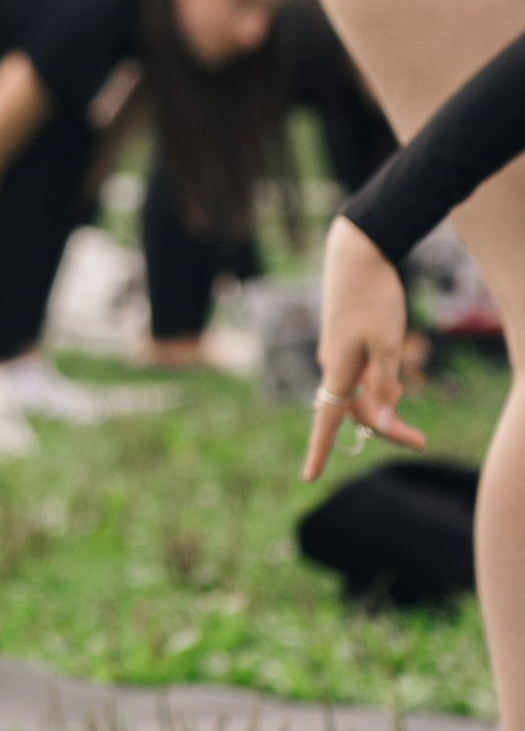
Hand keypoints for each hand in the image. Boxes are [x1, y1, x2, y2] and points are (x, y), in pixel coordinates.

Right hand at [304, 218, 426, 481]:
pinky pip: (357, 373)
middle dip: (385, 427)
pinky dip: (376, 382)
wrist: (356, 252)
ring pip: (357, 391)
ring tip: (410, 396)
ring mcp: (335, 350)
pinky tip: (392, 367)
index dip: (318, 452)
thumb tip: (375, 425)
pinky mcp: (342, 337)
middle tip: (422, 440)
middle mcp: (331, 364)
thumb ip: (384, 387)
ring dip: (382, 404)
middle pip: (353, 410)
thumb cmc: (375, 298)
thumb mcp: (389, 345)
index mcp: (339, 370)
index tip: (308, 478)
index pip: (326, 421)